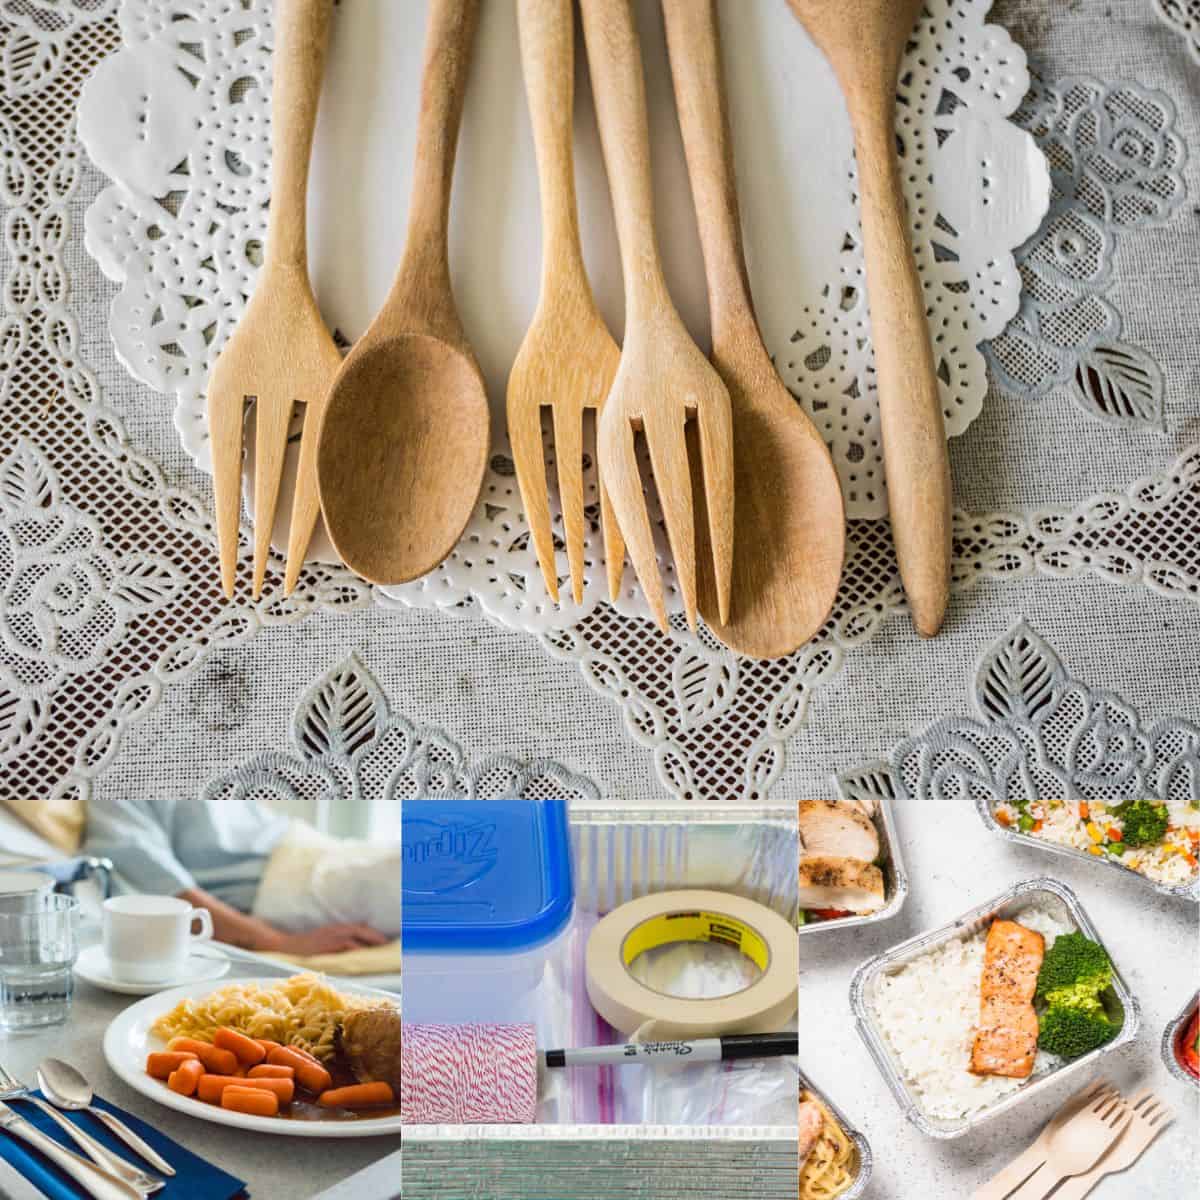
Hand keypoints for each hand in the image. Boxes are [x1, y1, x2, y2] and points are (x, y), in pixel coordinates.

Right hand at [263, 923, 390, 955]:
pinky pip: (345, 946)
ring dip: (368, 941)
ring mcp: (331, 937)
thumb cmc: (306, 944)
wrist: (287, 945)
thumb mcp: (324, 937)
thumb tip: (353, 941)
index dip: (372, 932)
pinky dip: (355, 948)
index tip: (383, 939)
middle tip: (386, 943)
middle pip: (361, 929)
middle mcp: (336, 930)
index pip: (359, 927)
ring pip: (355, 936)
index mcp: (336, 928)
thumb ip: (338, 938)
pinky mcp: (327, 945)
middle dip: (374, 936)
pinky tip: (362, 954)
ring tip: (379, 948)